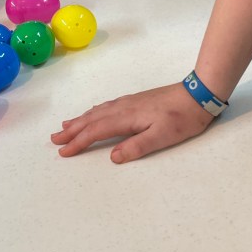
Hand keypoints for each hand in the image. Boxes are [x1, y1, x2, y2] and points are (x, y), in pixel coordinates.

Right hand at [50, 83, 214, 162]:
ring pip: (97, 112)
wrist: (197, 94)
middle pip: (91, 120)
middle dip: (72, 130)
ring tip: (65, 126)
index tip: (64, 152)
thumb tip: (112, 156)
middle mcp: (123, 108)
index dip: (79, 142)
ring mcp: (128, 102)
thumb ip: (137, 147)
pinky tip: (92, 113)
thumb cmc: (182, 118)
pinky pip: (105, 107)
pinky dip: (93, 112)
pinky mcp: (135, 101)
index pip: (96, 131)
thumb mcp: (162, 137)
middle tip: (54, 139)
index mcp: (127, 118)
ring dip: (80, 120)